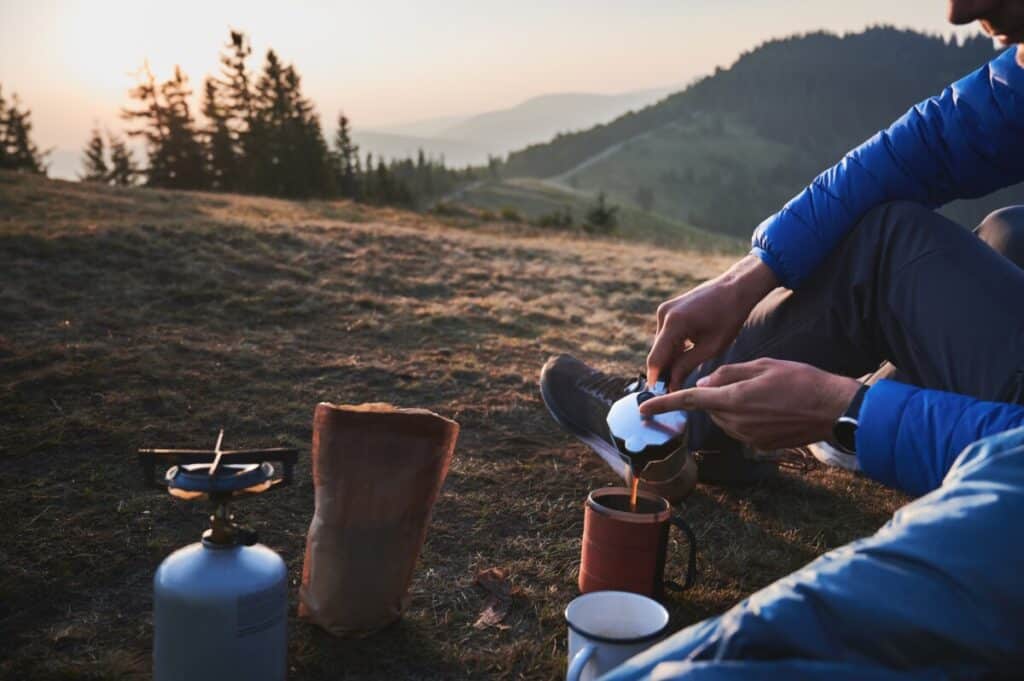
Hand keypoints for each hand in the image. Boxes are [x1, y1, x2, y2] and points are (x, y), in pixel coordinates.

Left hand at [638, 358, 861, 450]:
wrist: (834, 410)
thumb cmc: (801, 381)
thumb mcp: (762, 366)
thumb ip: (728, 374)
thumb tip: (703, 383)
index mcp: (733, 399)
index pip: (689, 399)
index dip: (663, 404)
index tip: (643, 408)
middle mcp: (736, 422)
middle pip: (709, 407)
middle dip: (716, 394)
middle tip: (746, 381)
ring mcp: (748, 437)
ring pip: (724, 419)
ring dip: (732, 406)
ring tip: (764, 394)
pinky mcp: (760, 446)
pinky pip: (742, 429)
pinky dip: (747, 418)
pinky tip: (771, 409)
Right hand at [646, 255, 778, 388]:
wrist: (735, 287)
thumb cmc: (729, 316)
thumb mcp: (711, 347)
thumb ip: (687, 366)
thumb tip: (672, 386)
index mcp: (674, 323)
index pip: (656, 359)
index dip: (656, 380)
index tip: (660, 396)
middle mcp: (664, 314)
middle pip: (658, 352)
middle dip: (665, 370)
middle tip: (677, 388)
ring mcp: (665, 309)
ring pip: (662, 344)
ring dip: (671, 358)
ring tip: (686, 372)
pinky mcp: (669, 309)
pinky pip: (666, 335)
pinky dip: (674, 346)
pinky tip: (689, 354)